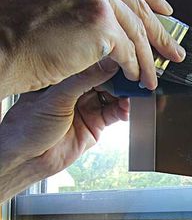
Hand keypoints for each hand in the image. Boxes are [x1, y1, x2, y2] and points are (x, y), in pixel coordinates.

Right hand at [0, 0, 185, 99]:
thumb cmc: (10, 29)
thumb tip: (112, 18)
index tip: (164, 10)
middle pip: (134, 4)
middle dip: (158, 31)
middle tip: (172, 48)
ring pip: (133, 29)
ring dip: (146, 57)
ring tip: (152, 75)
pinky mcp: (99, 21)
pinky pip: (126, 48)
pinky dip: (133, 65)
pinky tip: (134, 76)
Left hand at [0, 59, 126, 200]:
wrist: (27, 160)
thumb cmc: (27, 126)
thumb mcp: (57, 98)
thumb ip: (85, 80)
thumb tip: (108, 63)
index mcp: (65, 76)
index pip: (93, 63)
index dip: (110, 61)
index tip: (126, 59)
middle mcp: (78, 90)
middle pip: (108, 78)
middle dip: (122, 78)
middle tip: (136, 77)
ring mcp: (87, 106)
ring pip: (114, 96)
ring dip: (125, 95)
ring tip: (134, 94)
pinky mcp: (95, 124)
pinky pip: (114, 114)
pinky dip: (123, 111)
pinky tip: (126, 110)